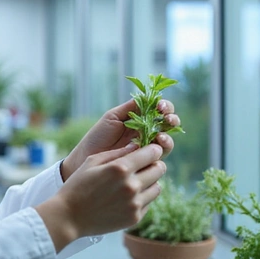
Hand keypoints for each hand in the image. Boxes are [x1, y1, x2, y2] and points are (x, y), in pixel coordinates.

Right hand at [36, 143, 165, 250]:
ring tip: (136, 181)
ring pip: (158, 187)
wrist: (69, 217)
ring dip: (150, 182)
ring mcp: (134, 204)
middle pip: (160, 169)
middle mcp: (131, 186)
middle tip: (144, 165)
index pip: (152, 153)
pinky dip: (143, 198)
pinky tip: (128, 197)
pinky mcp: (135, 218)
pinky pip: (149, 203)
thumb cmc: (78, 185)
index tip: (149, 150)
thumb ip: (117, 152)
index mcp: (121, 168)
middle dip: (154, 164)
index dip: (152, 149)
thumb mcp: (92, 161)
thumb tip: (137, 145)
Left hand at [61, 99, 178, 180]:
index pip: (159, 110)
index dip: (164, 106)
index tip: (159, 105)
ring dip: (168, 135)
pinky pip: (160, 155)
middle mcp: (147, 132)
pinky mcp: (146, 162)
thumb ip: (130, 108)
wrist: (88, 158)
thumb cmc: (98, 136)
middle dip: (171, 119)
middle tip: (166, 118)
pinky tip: (157, 144)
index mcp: (140, 119)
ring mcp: (147, 148)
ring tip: (161, 136)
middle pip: (168, 124)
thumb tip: (148, 96)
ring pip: (167, 140)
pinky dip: (163, 148)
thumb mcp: (112, 117)